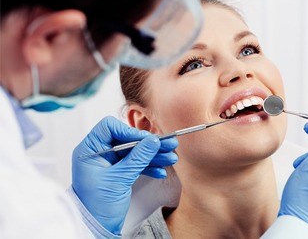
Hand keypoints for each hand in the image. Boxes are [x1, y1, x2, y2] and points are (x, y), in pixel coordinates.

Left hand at [72, 116, 177, 234]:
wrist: (97, 227)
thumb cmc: (97, 207)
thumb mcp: (119, 179)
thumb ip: (137, 158)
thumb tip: (152, 141)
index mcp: (89, 150)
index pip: (109, 128)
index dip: (129, 131)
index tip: (146, 139)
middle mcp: (99, 153)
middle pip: (126, 139)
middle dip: (148, 144)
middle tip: (167, 144)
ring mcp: (109, 163)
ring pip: (134, 152)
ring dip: (152, 155)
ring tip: (170, 157)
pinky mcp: (118, 172)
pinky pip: (135, 163)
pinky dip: (148, 166)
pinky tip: (160, 170)